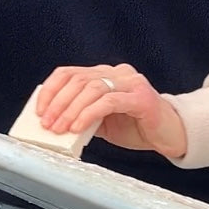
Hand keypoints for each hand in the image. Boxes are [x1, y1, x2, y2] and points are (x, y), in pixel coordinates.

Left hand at [35, 63, 187, 159]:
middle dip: (58, 103)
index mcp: (106, 75)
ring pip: (92, 88)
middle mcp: (118, 73)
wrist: (170, 135)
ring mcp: (131, 83)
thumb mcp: (102, 121)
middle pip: (78, 80)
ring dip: (71, 110)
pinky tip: (78, 127)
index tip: (39, 110)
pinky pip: (109, 101)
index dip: (51, 90)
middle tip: (47, 124)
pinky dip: (89, 114)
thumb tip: (54, 122)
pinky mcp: (141, 97)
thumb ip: (83, 115)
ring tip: (60, 129)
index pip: (70, 73)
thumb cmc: (136, 128)